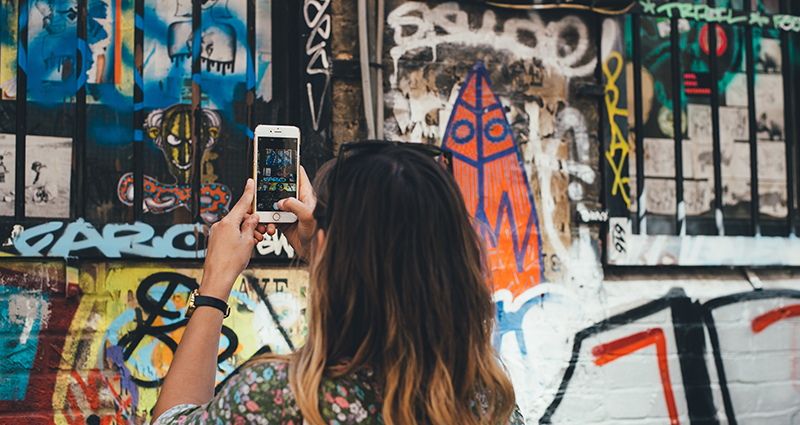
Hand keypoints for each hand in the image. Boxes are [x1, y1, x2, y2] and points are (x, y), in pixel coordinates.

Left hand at [201, 179, 264, 298]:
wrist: (218, 277)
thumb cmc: (231, 262)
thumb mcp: (248, 241)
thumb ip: (251, 226)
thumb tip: (252, 218)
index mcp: (228, 222)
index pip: (242, 203)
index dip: (248, 192)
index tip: (250, 182)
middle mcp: (220, 225)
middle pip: (240, 216)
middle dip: (251, 222)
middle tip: (261, 230)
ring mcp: (216, 232)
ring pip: (235, 226)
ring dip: (246, 231)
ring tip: (253, 242)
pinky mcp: (215, 240)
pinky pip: (229, 233)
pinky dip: (239, 236)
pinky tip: (245, 245)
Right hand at [266, 166, 315, 260]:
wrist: (314, 251)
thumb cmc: (318, 232)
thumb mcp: (308, 216)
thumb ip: (295, 206)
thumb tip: (282, 202)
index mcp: (306, 195)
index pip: (299, 175)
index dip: (290, 166)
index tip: (280, 160)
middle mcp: (298, 202)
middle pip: (281, 189)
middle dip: (270, 190)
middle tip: (261, 191)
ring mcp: (290, 212)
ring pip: (273, 204)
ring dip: (266, 210)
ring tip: (264, 215)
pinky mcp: (284, 222)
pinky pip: (271, 218)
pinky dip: (267, 222)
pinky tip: (269, 227)